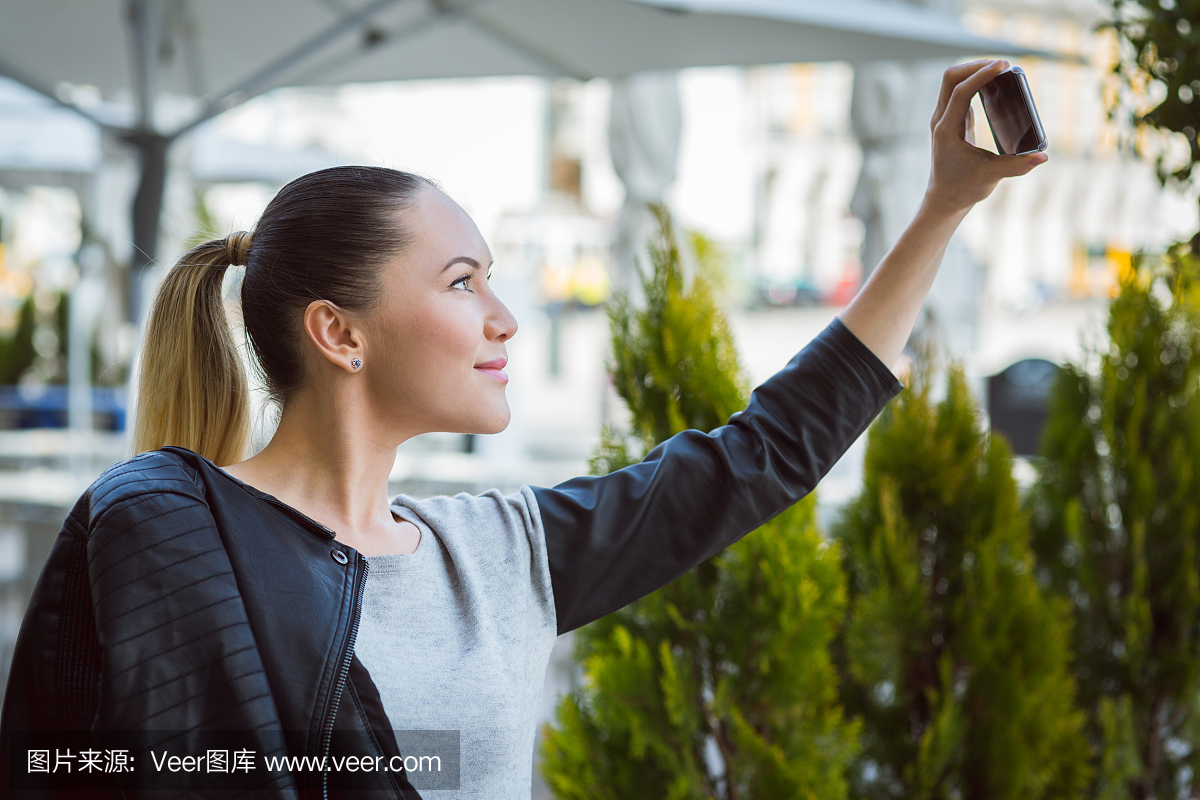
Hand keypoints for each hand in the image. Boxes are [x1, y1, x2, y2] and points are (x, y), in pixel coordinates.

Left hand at [922, 60, 1047, 217]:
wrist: (945, 199)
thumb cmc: (964, 188)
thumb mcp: (991, 176)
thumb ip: (1017, 166)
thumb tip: (1043, 156)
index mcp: (947, 131)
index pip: (959, 92)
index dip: (980, 76)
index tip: (1003, 65)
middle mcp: (941, 120)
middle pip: (951, 78)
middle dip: (976, 66)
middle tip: (1004, 65)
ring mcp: (945, 118)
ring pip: (953, 81)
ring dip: (975, 70)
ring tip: (1002, 69)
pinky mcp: (953, 119)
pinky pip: (960, 90)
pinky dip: (976, 81)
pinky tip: (996, 82)